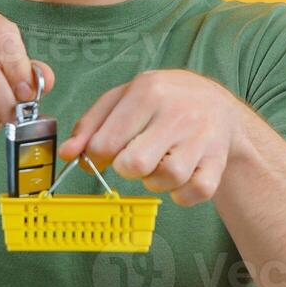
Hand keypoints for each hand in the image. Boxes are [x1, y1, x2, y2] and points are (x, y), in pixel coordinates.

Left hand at [57, 69, 245, 206]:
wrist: (218, 105)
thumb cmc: (162, 102)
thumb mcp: (123, 98)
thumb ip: (90, 125)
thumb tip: (67, 154)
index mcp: (148, 91)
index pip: (106, 142)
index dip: (98, 156)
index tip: (106, 153)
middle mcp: (178, 112)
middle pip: (134, 164)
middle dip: (127, 168)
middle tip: (135, 157)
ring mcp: (202, 137)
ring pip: (167, 179)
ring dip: (155, 181)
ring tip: (159, 163)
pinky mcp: (218, 160)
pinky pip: (196, 192)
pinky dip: (182, 194)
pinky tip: (180, 177)